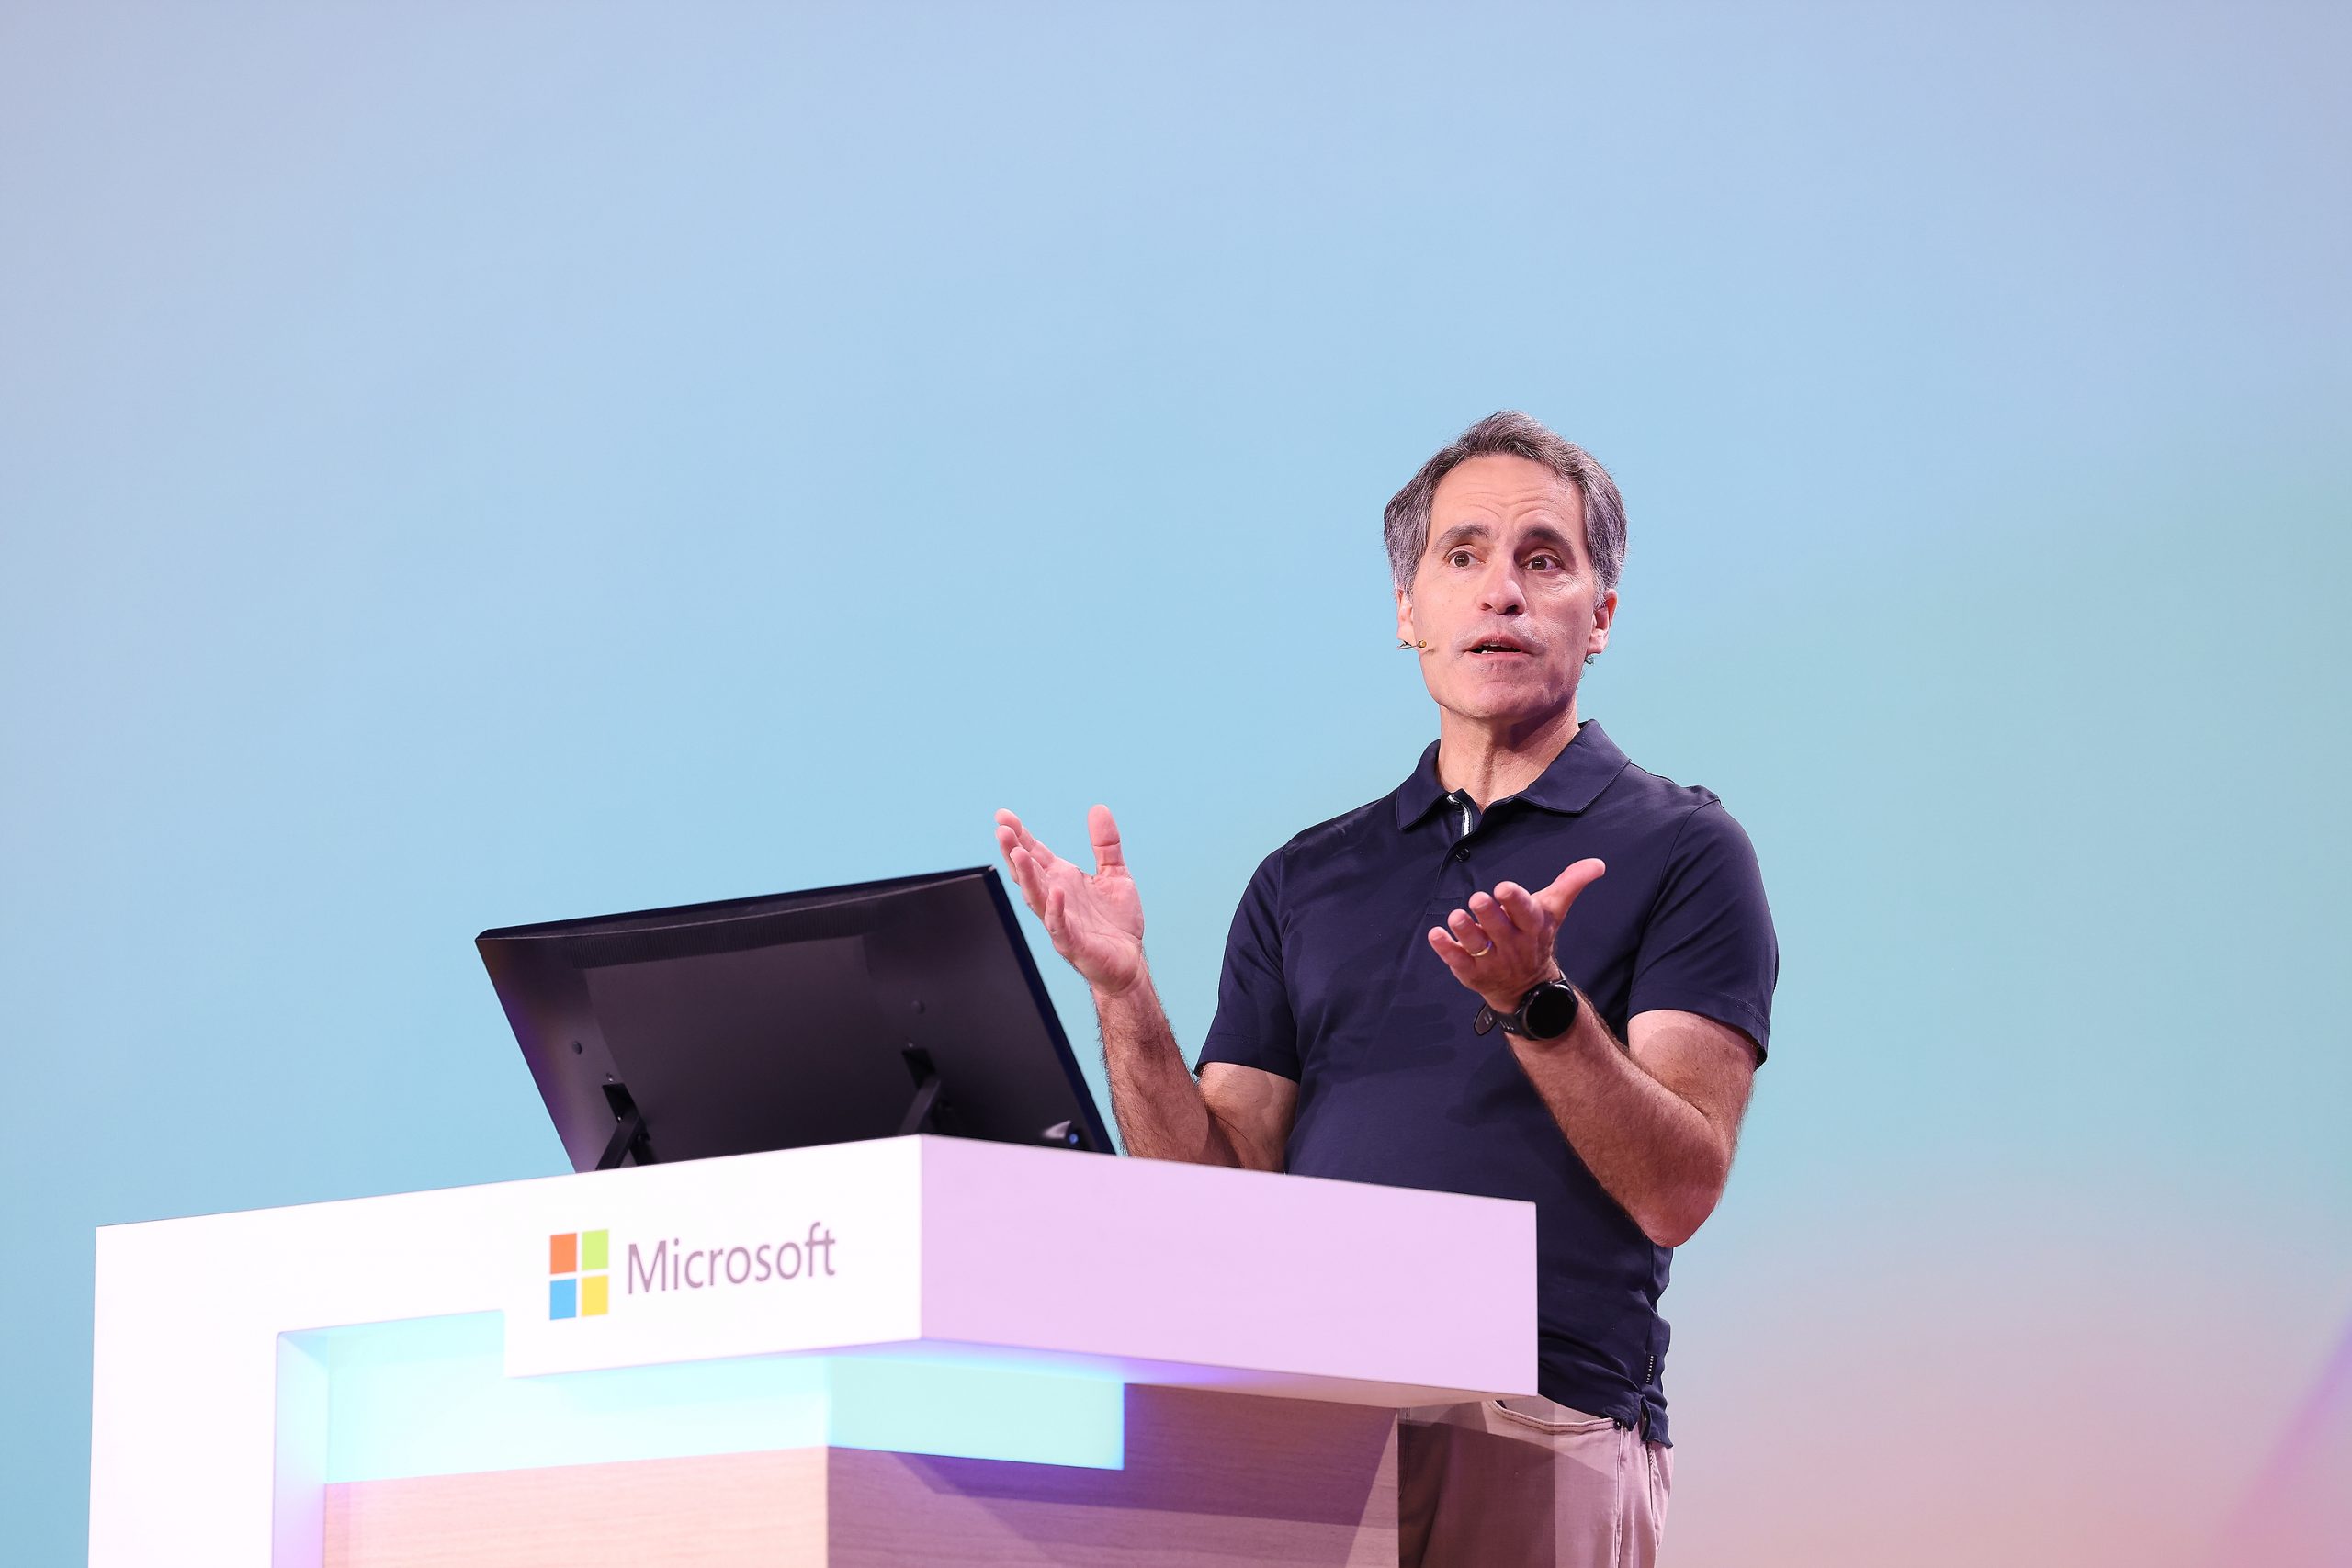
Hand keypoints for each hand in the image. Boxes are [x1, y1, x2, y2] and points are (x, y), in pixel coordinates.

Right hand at [994, 805, 1147, 997]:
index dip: (1019, 835)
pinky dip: (1056, 908)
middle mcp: (1055, 898)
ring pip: (1036, 897)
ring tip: (1018, 854)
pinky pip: (1059, 925)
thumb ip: (1105, 844)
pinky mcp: (1073, 942)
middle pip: (1028, 872)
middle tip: (1001, 830)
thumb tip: (1098, 808)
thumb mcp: (1115, 873)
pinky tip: (1057, 891)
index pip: (1035, 854)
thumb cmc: (1116, 922)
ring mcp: (1060, 920)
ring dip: (1026, 876)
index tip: (1003, 816)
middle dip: (1013, 852)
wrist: (1129, 961)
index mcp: (1062, 880)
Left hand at [1427, 858, 1606, 1013]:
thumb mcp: (1554, 911)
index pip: (1526, 913)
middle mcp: (1512, 945)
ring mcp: (1492, 961)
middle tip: (1478, 898)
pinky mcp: (1472, 973)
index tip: (1505, 887)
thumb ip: (1571, 884)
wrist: (1528, 988)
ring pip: (1477, 946)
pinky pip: (1457, 961)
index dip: (1516, 902)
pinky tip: (1435, 935)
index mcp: (1532, 927)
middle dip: (1488, 913)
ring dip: (1465, 931)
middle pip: (1499, 929)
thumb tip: (1598, 863)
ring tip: (1456, 916)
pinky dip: (1446, 949)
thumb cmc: (1536, 938)